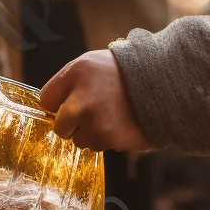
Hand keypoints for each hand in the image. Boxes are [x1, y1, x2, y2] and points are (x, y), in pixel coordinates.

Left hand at [40, 50, 154, 152]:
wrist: (163, 82)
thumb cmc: (122, 71)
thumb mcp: (89, 64)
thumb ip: (64, 83)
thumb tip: (47, 109)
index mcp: (76, 75)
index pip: (46, 100)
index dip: (57, 102)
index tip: (68, 100)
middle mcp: (82, 102)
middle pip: (60, 128)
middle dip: (72, 123)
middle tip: (92, 110)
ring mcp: (98, 125)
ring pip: (81, 141)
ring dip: (91, 132)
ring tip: (111, 114)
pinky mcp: (113, 141)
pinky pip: (101, 146)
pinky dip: (109, 138)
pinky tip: (122, 122)